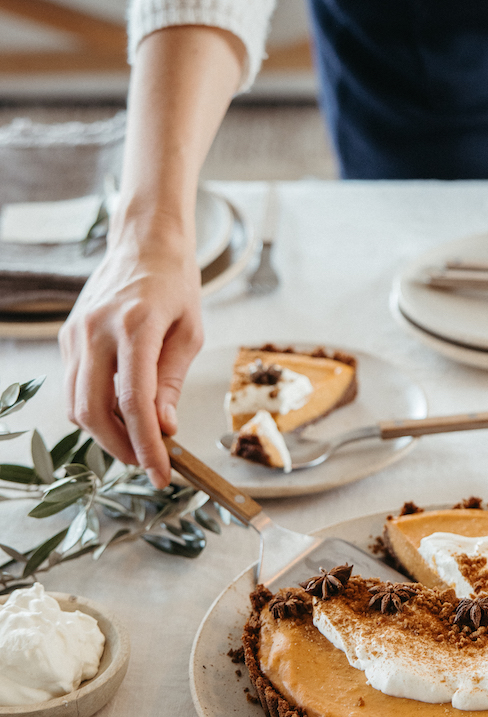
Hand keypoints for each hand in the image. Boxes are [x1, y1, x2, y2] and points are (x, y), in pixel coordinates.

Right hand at [59, 219, 203, 488]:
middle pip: (92, 411)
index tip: (161, 473)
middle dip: (120, 447)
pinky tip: (122, 409)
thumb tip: (164, 429)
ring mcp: (75, 333)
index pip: (134, 401)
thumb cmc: (176, 286)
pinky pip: (75, 386)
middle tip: (148, 461)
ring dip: (105, 432)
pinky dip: (95, 408)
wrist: (144, 244)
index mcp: (134, 326)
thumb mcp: (190, 332)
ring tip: (138, 437)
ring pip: (75, 404)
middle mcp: (96, 330)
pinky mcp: (67, 337)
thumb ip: (172, 382)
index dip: (146, 444)